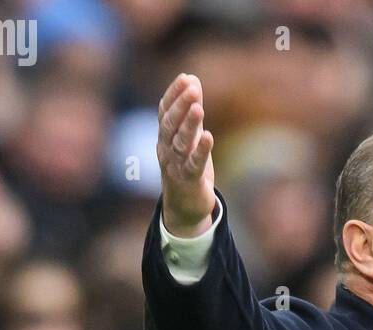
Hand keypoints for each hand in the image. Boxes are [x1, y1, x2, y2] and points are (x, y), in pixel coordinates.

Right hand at [156, 74, 215, 236]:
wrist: (184, 208)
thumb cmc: (187, 167)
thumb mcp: (189, 137)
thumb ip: (191, 111)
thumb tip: (193, 79)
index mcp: (164, 137)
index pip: (165, 112)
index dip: (174, 95)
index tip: (186, 78)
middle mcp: (166, 149)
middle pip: (170, 124)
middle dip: (180, 105)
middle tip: (192, 88)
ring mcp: (176, 166)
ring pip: (180, 142)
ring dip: (189, 124)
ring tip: (199, 107)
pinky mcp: (190, 181)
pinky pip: (194, 164)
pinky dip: (201, 151)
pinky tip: (209, 137)